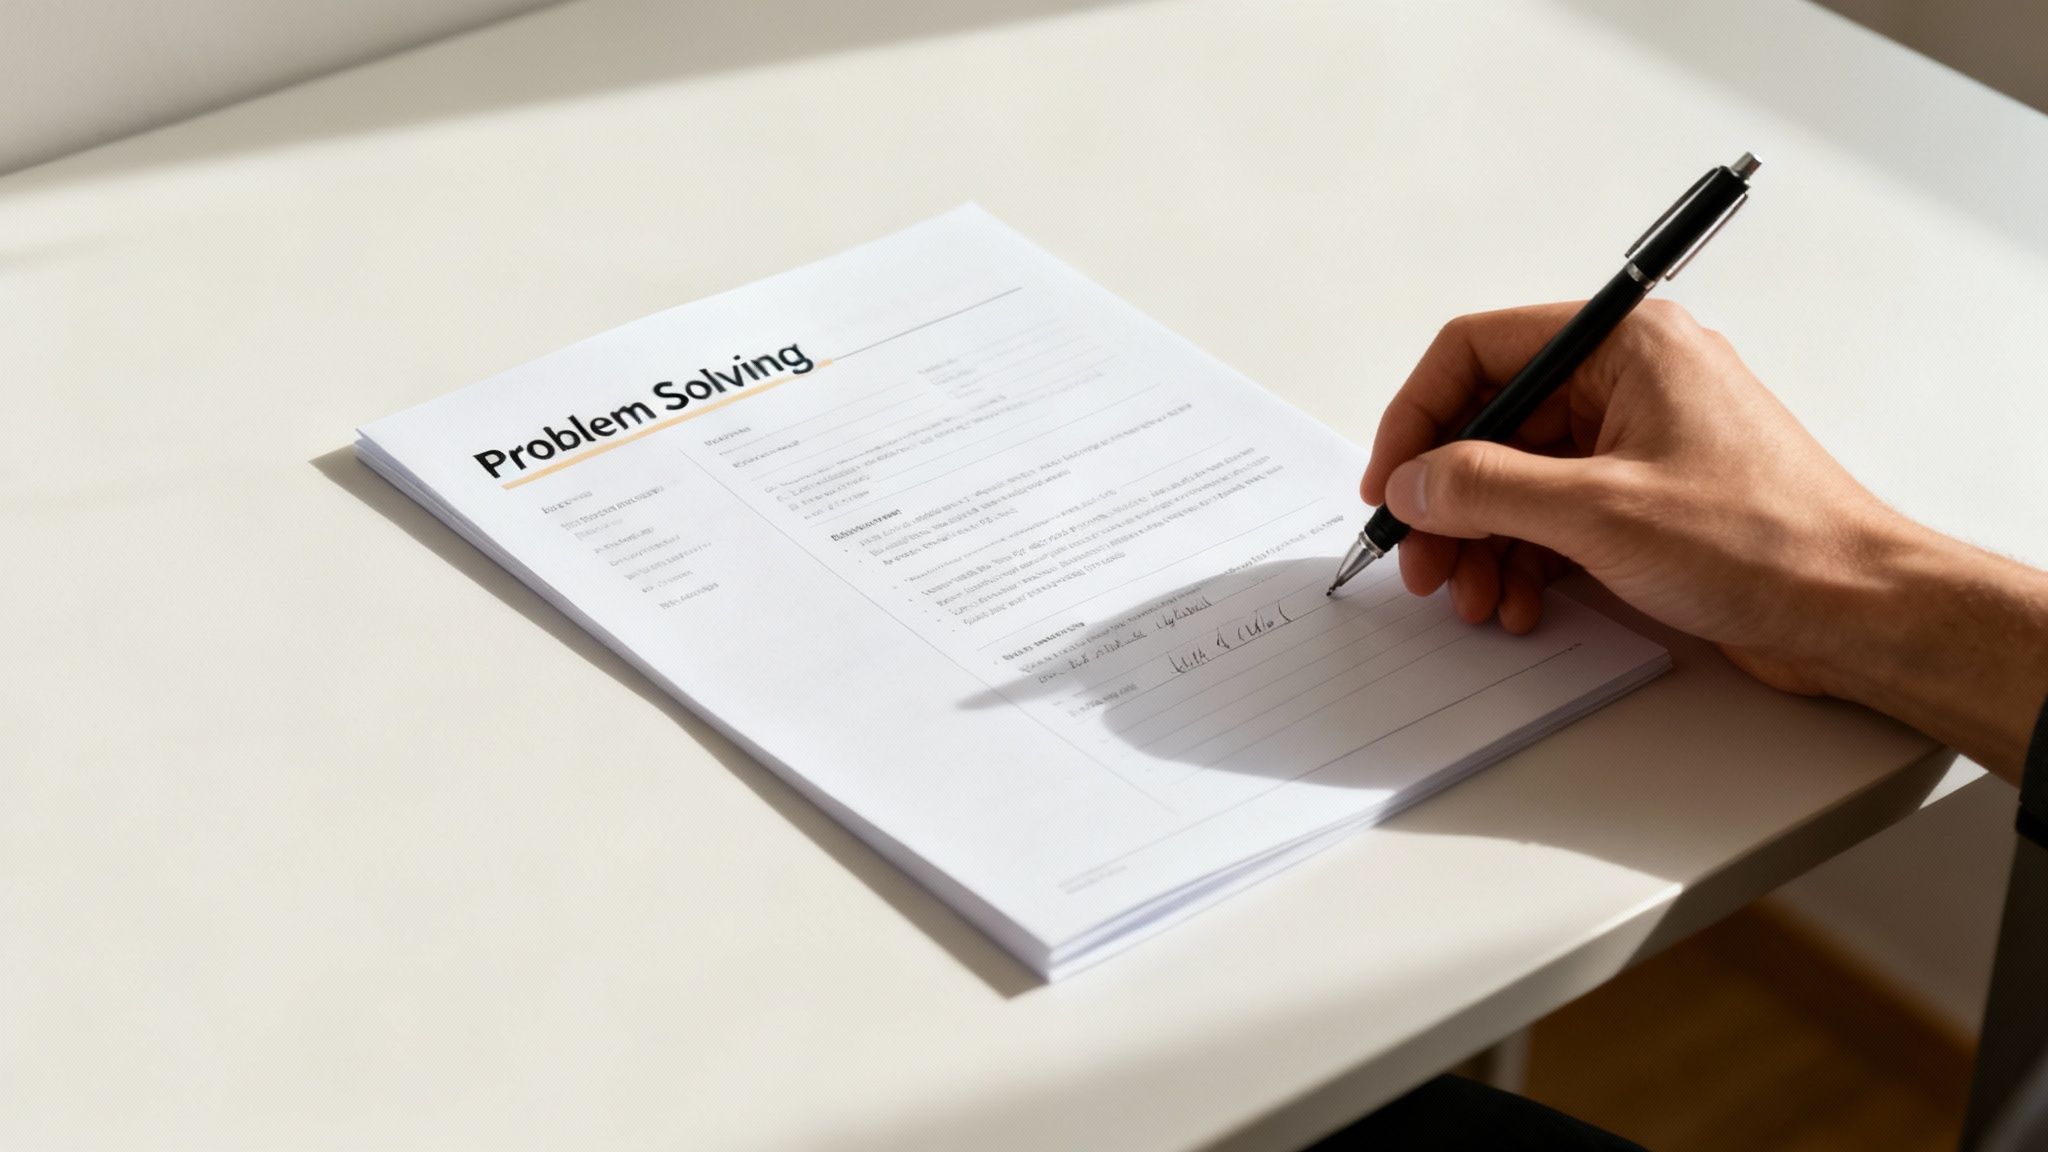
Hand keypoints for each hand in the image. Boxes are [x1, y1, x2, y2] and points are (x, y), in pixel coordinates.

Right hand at [1359, 301, 2047, 777]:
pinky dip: (1524, 560)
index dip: (1418, 416)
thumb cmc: (1769, 543)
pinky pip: (1554, 516)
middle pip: (1493, 424)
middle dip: (1447, 499)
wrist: (1859, 613)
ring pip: (1518, 479)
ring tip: (1472, 597)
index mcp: (1627, 346)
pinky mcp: (1646, 500)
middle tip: (1421, 560)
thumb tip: (1415, 481)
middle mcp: (1629, 382)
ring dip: (1481, 542)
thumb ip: (1487, 489)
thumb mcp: (1601, 512)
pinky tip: (1518, 604)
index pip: (1480, 351)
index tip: (1390, 482)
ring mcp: (1637, 443)